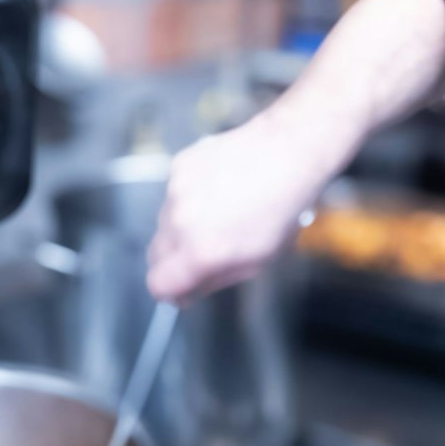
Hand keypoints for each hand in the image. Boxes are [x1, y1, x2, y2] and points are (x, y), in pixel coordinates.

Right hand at [147, 111, 341, 300]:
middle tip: (205, 251)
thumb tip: (186, 293)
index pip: (158, 284)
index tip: (183, 287)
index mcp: (201, 251)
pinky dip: (189, 197)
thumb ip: (215, 280)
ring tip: (221, 212)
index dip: (170, 290)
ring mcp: (176, 190)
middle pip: (156, 254)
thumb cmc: (282, 208)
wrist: (288, 152)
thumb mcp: (258, 260)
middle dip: (175, 260)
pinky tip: (219, 190)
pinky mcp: (180, 165)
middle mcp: (180, 221)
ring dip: (183, 226)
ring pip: (165, 222)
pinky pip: (174, 193)